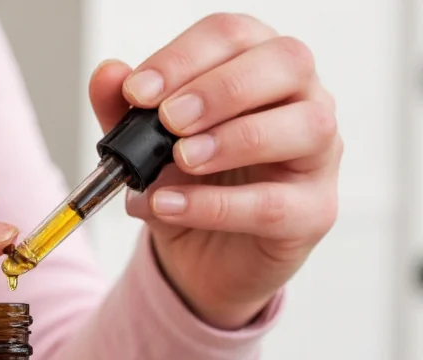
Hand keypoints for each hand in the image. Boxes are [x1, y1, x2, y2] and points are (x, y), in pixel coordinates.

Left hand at [89, 13, 340, 328]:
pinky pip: (274, 203)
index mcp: (257, 64)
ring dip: (234, 139)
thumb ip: (124, 111)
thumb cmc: (188, 185)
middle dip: (219, 89)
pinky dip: (216, 204)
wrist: (200, 257)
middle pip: (285, 63)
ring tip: (180, 159)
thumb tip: (107, 75)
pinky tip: (170, 206)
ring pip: (305, 125)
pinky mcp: (313, 211)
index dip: (184, 58)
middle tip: (168, 120)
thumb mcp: (143, 147)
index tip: (138, 91)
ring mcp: (318, 154)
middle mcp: (301, 97)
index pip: (233, 35)